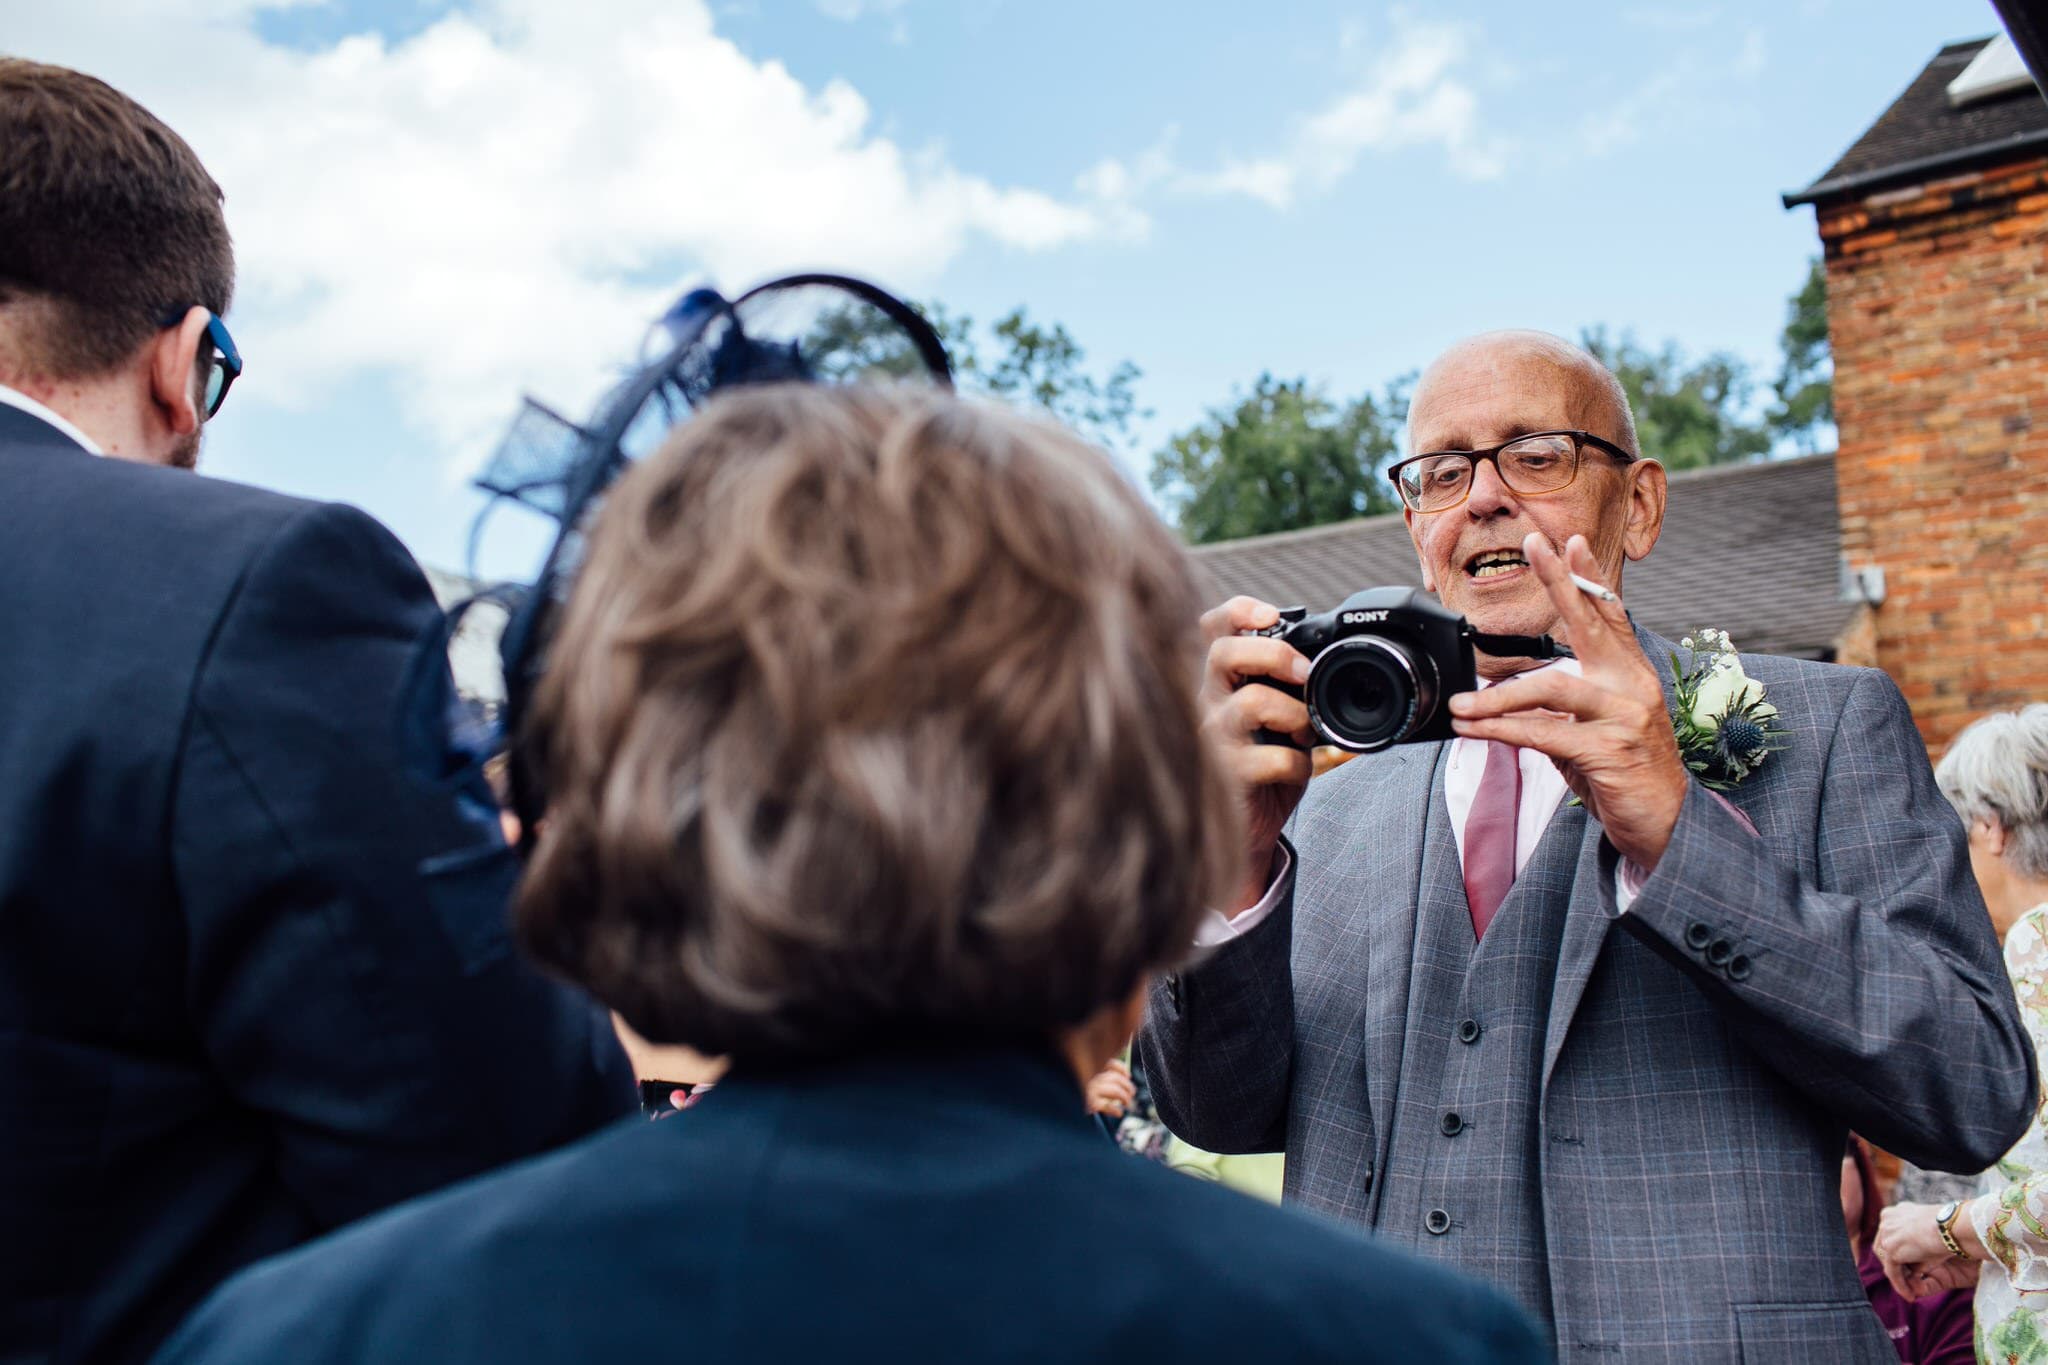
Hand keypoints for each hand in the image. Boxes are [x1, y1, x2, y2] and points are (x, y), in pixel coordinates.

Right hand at [1083, 1059, 1136, 1117]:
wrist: (1075, 1118)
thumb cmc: (1087, 1101)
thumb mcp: (1097, 1085)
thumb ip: (1108, 1078)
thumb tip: (1127, 1076)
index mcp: (1091, 1071)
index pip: (1110, 1063)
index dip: (1121, 1068)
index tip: (1128, 1076)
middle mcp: (1090, 1079)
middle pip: (1115, 1078)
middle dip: (1127, 1086)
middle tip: (1131, 1093)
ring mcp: (1091, 1091)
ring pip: (1116, 1091)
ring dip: (1125, 1097)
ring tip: (1126, 1103)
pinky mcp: (1091, 1104)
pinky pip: (1110, 1106)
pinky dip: (1116, 1110)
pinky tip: (1119, 1112)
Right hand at [1199, 596, 1313, 909]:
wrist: (1245, 833)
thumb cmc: (1263, 771)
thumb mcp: (1277, 722)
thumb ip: (1287, 691)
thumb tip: (1321, 664)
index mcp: (1219, 683)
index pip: (1210, 629)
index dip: (1238, 611)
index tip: (1272, 614)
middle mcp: (1205, 704)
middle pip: (1222, 651)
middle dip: (1273, 652)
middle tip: (1304, 673)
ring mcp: (1210, 740)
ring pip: (1251, 701)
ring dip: (1294, 713)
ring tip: (1305, 732)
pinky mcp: (1223, 776)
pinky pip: (1269, 757)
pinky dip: (1295, 762)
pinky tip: (1295, 771)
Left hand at [1446, 533, 1688, 871]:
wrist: (1666, 825)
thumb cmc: (1627, 775)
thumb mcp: (1593, 731)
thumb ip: (1562, 708)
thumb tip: (1514, 695)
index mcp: (1631, 675)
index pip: (1609, 616)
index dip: (1588, 578)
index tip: (1568, 542)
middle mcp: (1633, 686)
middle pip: (1591, 623)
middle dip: (1560, 582)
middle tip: (1533, 546)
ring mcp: (1624, 716)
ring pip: (1551, 687)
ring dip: (1498, 695)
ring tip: (1460, 704)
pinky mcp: (1608, 750)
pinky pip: (1543, 732)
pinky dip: (1502, 730)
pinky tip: (1475, 730)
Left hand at [1875, 1202, 1981, 1300]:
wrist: (1955, 1226)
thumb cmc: (1953, 1231)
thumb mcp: (1932, 1239)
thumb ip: (1920, 1252)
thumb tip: (1914, 1272)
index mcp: (1898, 1211)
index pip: (1892, 1236)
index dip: (1900, 1253)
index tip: (1910, 1269)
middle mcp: (1887, 1219)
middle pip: (1884, 1247)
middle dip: (1896, 1266)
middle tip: (1909, 1283)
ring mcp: (1886, 1232)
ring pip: (1888, 1260)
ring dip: (1899, 1278)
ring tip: (1910, 1292)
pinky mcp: (1890, 1247)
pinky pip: (1892, 1271)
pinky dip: (1900, 1285)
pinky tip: (1910, 1296)